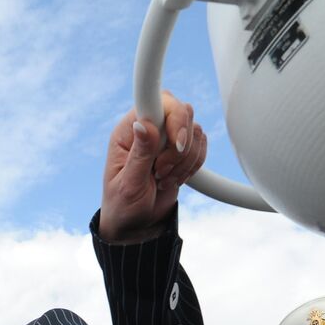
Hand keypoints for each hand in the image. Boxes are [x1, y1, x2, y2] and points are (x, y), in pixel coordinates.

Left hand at [100, 91, 206, 242]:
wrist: (136, 223)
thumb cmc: (123, 205)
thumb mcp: (128, 184)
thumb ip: (139, 155)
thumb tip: (143, 124)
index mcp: (128, 131)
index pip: (156, 101)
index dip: (173, 117)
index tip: (175, 144)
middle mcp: (149, 128)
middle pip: (182, 112)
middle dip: (179, 146)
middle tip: (160, 171)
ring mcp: (167, 138)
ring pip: (195, 131)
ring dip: (185, 161)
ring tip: (163, 180)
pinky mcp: (181, 151)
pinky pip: (201, 146)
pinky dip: (194, 165)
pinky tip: (175, 180)